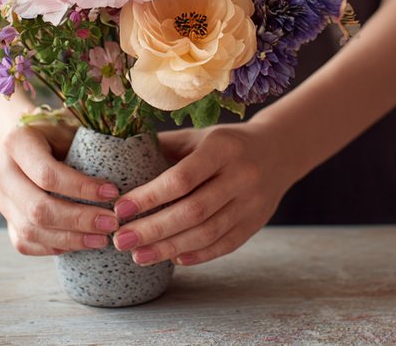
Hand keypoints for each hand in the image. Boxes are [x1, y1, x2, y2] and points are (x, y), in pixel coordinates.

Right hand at [0, 124, 121, 255]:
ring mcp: (1, 199)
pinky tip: (79, 244)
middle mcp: (1, 171)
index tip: (113, 194)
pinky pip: (25, 243)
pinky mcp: (6, 220)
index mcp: (17, 143)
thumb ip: (90, 143)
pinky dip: (53, 247)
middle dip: (78, 220)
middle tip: (111, 224)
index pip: (47, 174)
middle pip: (37, 207)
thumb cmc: (59, 134)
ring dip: (70, 239)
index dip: (81, 188)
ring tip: (102, 239)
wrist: (27, 142)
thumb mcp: (71, 127)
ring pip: (30, 230)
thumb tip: (128, 166)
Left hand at [109, 121, 300, 267]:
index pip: (182, 178)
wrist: (278, 150)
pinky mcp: (256, 223)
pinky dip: (197, 255)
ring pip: (207, 233)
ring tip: (138, 256)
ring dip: (169, 248)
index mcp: (222, 148)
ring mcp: (252, 203)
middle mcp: (241, 176)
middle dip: (153, 229)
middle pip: (193, 211)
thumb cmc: (226, 143)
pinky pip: (224, 245)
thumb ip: (164, 149)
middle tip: (120, 241)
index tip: (120, 209)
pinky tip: (172, 259)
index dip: (149, 197)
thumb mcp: (198, 137)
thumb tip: (116, 162)